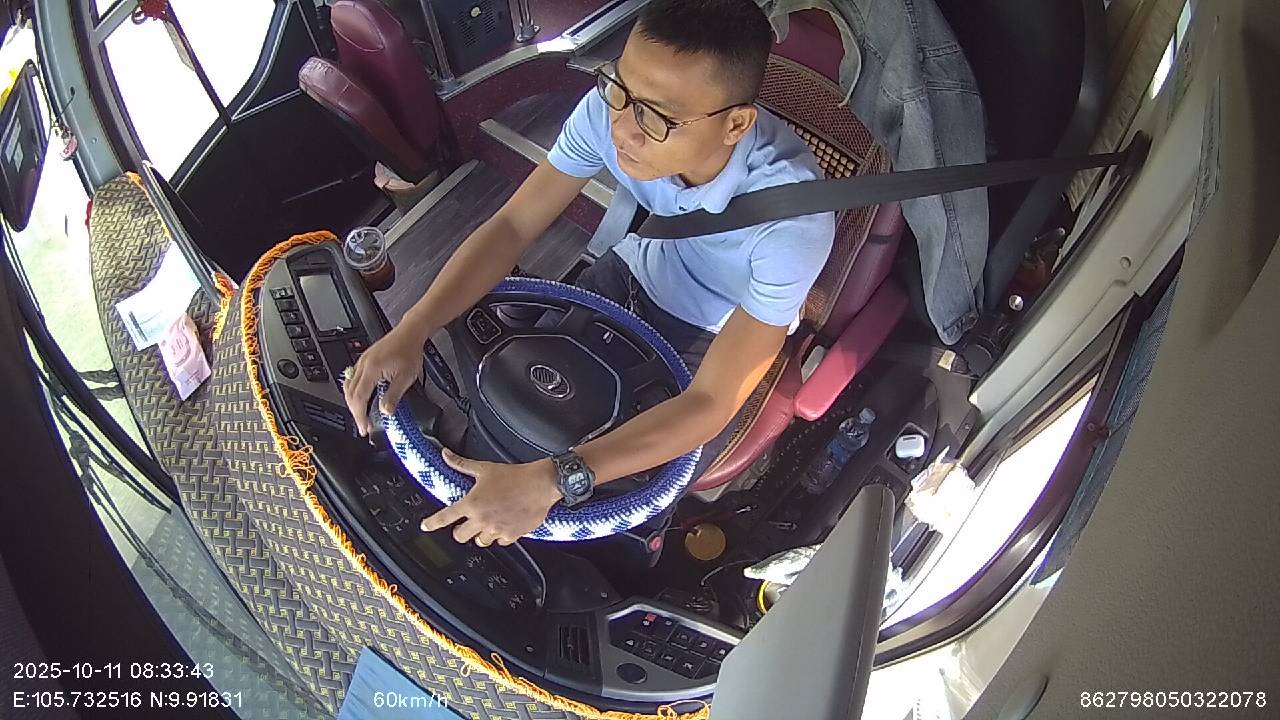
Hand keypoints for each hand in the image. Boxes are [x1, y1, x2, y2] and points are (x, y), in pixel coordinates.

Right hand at [343, 323, 430, 435]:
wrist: (410, 332)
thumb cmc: (409, 350)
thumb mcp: (406, 377)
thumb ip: (394, 396)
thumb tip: (385, 411)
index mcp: (372, 370)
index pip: (359, 398)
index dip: (359, 416)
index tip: (364, 428)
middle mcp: (363, 365)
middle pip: (350, 394)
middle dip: (355, 412)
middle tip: (363, 425)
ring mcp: (362, 361)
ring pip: (349, 386)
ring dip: (353, 403)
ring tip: (362, 415)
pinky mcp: (365, 359)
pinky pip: (353, 379)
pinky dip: (354, 392)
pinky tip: (362, 397)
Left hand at [420, 449, 560, 545]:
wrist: (540, 484)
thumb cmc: (515, 476)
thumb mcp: (484, 468)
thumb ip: (462, 464)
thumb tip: (446, 455)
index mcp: (472, 503)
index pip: (445, 517)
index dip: (431, 523)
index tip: (425, 526)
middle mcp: (482, 519)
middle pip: (460, 536)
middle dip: (461, 531)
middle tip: (467, 524)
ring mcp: (496, 529)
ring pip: (480, 541)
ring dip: (481, 534)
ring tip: (488, 523)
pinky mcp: (511, 535)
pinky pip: (500, 542)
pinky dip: (500, 536)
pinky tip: (504, 525)